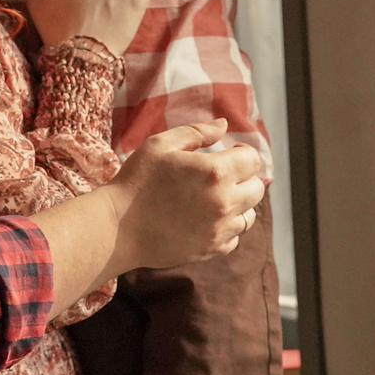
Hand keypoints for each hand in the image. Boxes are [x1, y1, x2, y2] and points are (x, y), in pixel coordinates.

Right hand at [109, 119, 266, 272]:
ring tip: (212, 200)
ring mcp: (220, 229)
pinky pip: (235, 237)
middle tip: (219, 178)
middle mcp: (224, 202)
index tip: (228, 155)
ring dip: (237, 205)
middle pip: (257, 188)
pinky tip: (204, 220)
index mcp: (215, 172)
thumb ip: (197, 132)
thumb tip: (223, 125)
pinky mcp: (212, 249)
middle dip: (243, 179)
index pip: (253, 160)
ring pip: (249, 215)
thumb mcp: (161, 144)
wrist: (117, 228)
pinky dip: (225, 228)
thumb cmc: (137, 181)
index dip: (241, 154)